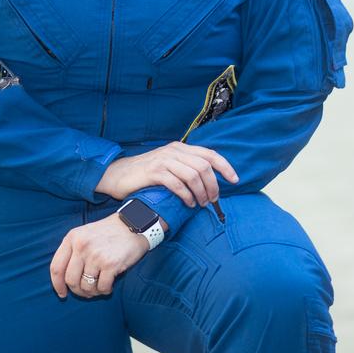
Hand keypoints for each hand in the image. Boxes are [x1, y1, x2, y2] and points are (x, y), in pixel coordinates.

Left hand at [49, 213, 151, 298]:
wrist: (133, 223)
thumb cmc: (108, 232)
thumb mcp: (84, 233)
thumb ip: (73, 251)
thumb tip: (64, 279)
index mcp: (72, 238)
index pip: (56, 267)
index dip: (57, 284)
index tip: (62, 293)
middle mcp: (81, 246)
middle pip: (71, 280)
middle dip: (78, 291)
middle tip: (87, 291)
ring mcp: (96, 256)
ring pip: (86, 286)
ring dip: (93, 292)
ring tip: (100, 287)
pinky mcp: (110, 264)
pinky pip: (102, 287)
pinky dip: (105, 290)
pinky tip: (109, 286)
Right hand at [95, 141, 238, 207]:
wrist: (118, 175)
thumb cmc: (146, 174)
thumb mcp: (168, 166)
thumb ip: (186, 168)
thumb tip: (209, 182)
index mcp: (180, 148)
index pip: (210, 154)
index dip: (225, 167)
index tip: (235, 180)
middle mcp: (174, 151)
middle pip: (204, 166)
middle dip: (213, 185)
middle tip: (213, 200)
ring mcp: (164, 160)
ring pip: (193, 175)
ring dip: (201, 192)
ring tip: (201, 204)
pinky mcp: (154, 172)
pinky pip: (177, 184)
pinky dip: (187, 196)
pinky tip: (188, 204)